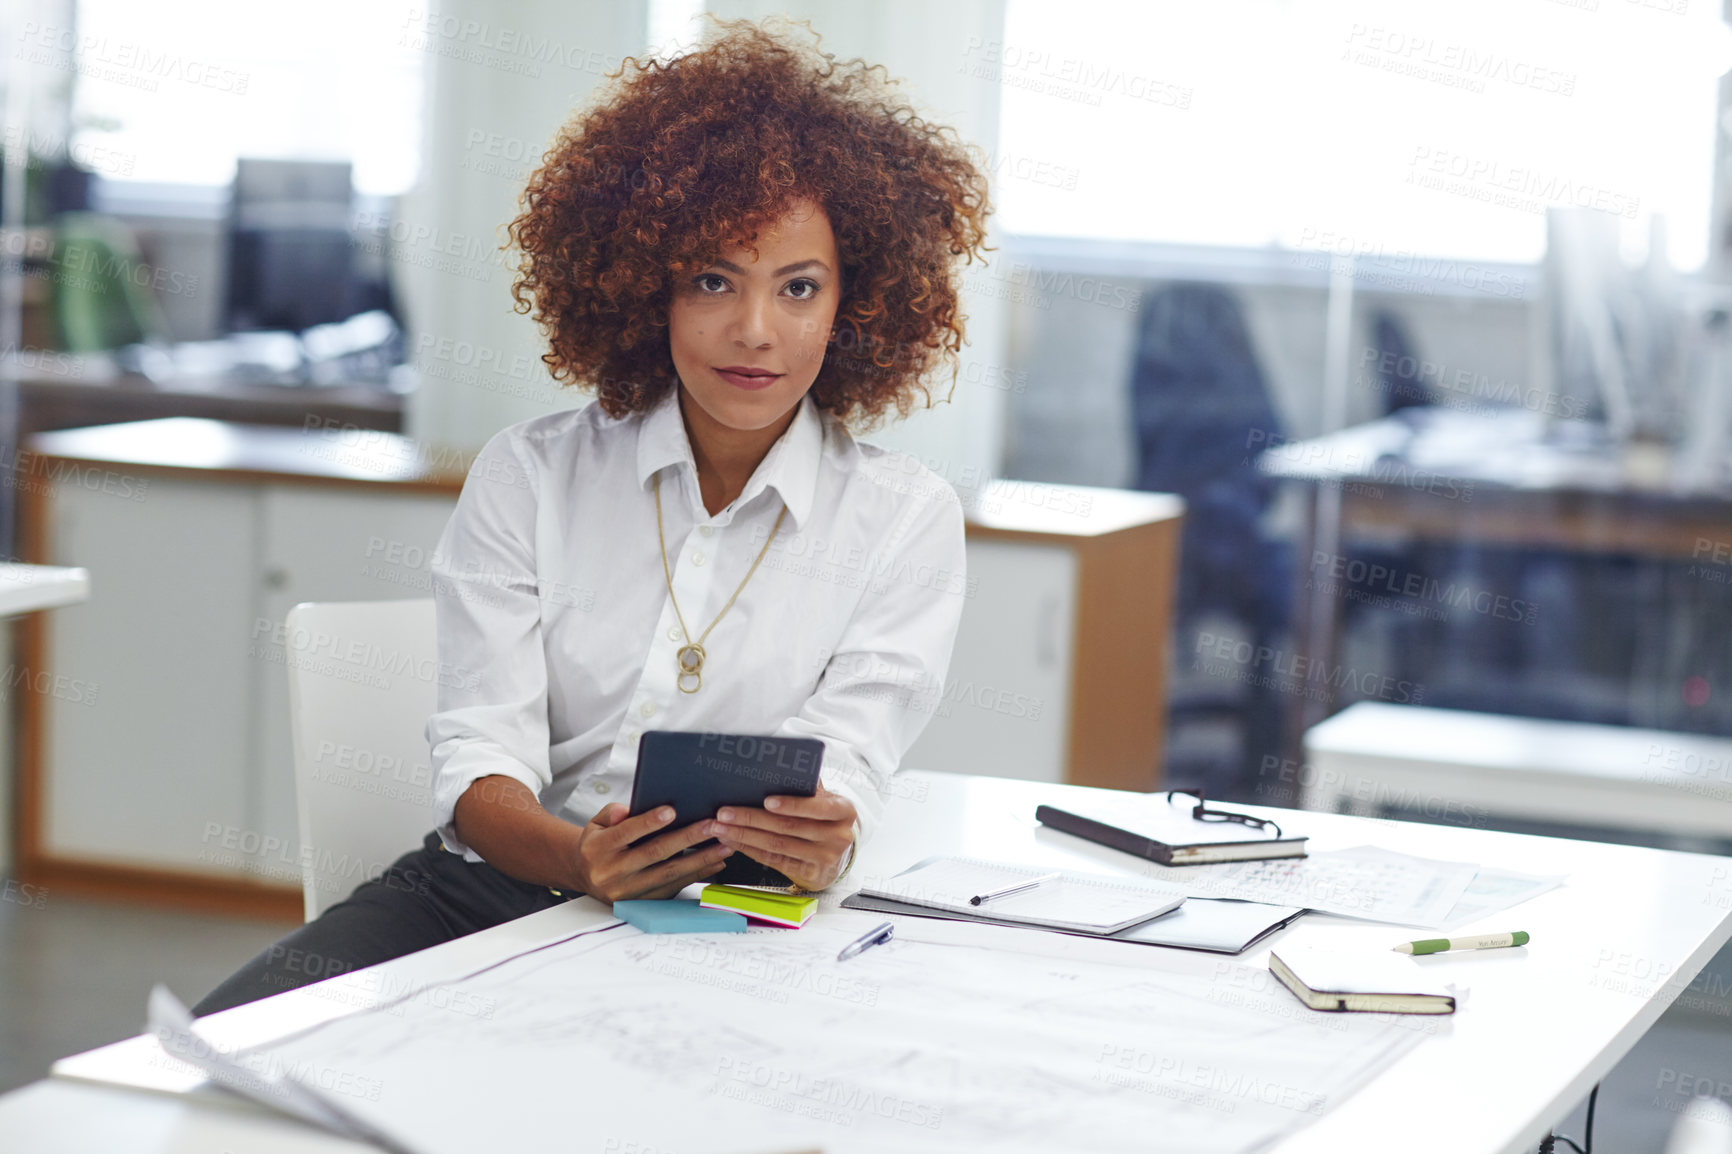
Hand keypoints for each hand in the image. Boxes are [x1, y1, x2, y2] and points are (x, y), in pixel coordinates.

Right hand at [570, 803, 734, 901]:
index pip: (626, 833)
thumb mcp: (595, 824)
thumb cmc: (598, 844)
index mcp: (599, 850)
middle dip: (687, 838)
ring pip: (669, 873)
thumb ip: (611, 813)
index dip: (649, 822)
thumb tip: (625, 810)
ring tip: (723, 845)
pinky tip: (715, 863)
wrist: (586, 876)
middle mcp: (612, 873)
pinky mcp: (643, 902)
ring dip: (700, 859)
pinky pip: (674, 887)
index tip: (672, 810)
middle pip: (654, 853)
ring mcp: (628, 892)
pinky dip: (697, 875)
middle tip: (712, 825)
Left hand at [709, 788, 856, 890]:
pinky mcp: (808, 874)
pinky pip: (773, 860)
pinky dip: (749, 849)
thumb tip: (778, 768)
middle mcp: (837, 836)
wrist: (837, 853)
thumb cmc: (824, 817)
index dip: (791, 805)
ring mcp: (823, 858)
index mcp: (843, 811)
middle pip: (788, 827)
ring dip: (744, 836)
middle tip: (725, 812)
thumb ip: (807, 786)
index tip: (766, 800)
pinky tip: (732, 841)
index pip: (817, 807)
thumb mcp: (825, 799)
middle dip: (752, 819)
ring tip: (720, 827)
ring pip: (777, 846)